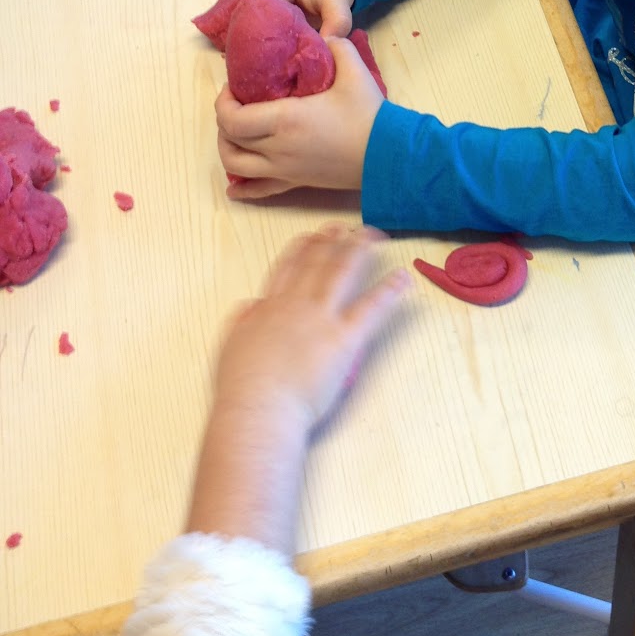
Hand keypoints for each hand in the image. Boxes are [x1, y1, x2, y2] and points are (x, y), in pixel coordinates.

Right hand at [212, 224, 405, 434]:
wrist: (258, 408)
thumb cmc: (243, 387)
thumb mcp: (232, 347)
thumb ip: (241, 322)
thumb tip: (250, 305)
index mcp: (269, 307)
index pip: (288, 268)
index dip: (302, 249)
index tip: (312, 236)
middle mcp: (296, 304)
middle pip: (317, 263)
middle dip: (331, 241)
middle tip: (344, 227)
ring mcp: (321, 318)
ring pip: (342, 273)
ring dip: (358, 250)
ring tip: (372, 236)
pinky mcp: (345, 338)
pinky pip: (371, 307)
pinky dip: (389, 290)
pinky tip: (402, 277)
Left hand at [216, 37, 383, 198]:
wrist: (388, 155)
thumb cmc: (368, 115)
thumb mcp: (354, 70)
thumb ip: (336, 46)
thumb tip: (324, 37)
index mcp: (284, 120)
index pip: (232, 118)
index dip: (223, 102)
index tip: (233, 87)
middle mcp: (277, 149)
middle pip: (229, 140)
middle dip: (223, 120)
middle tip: (235, 103)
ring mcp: (284, 169)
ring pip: (236, 166)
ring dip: (228, 148)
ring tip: (236, 133)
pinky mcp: (296, 182)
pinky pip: (260, 190)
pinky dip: (242, 189)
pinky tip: (233, 187)